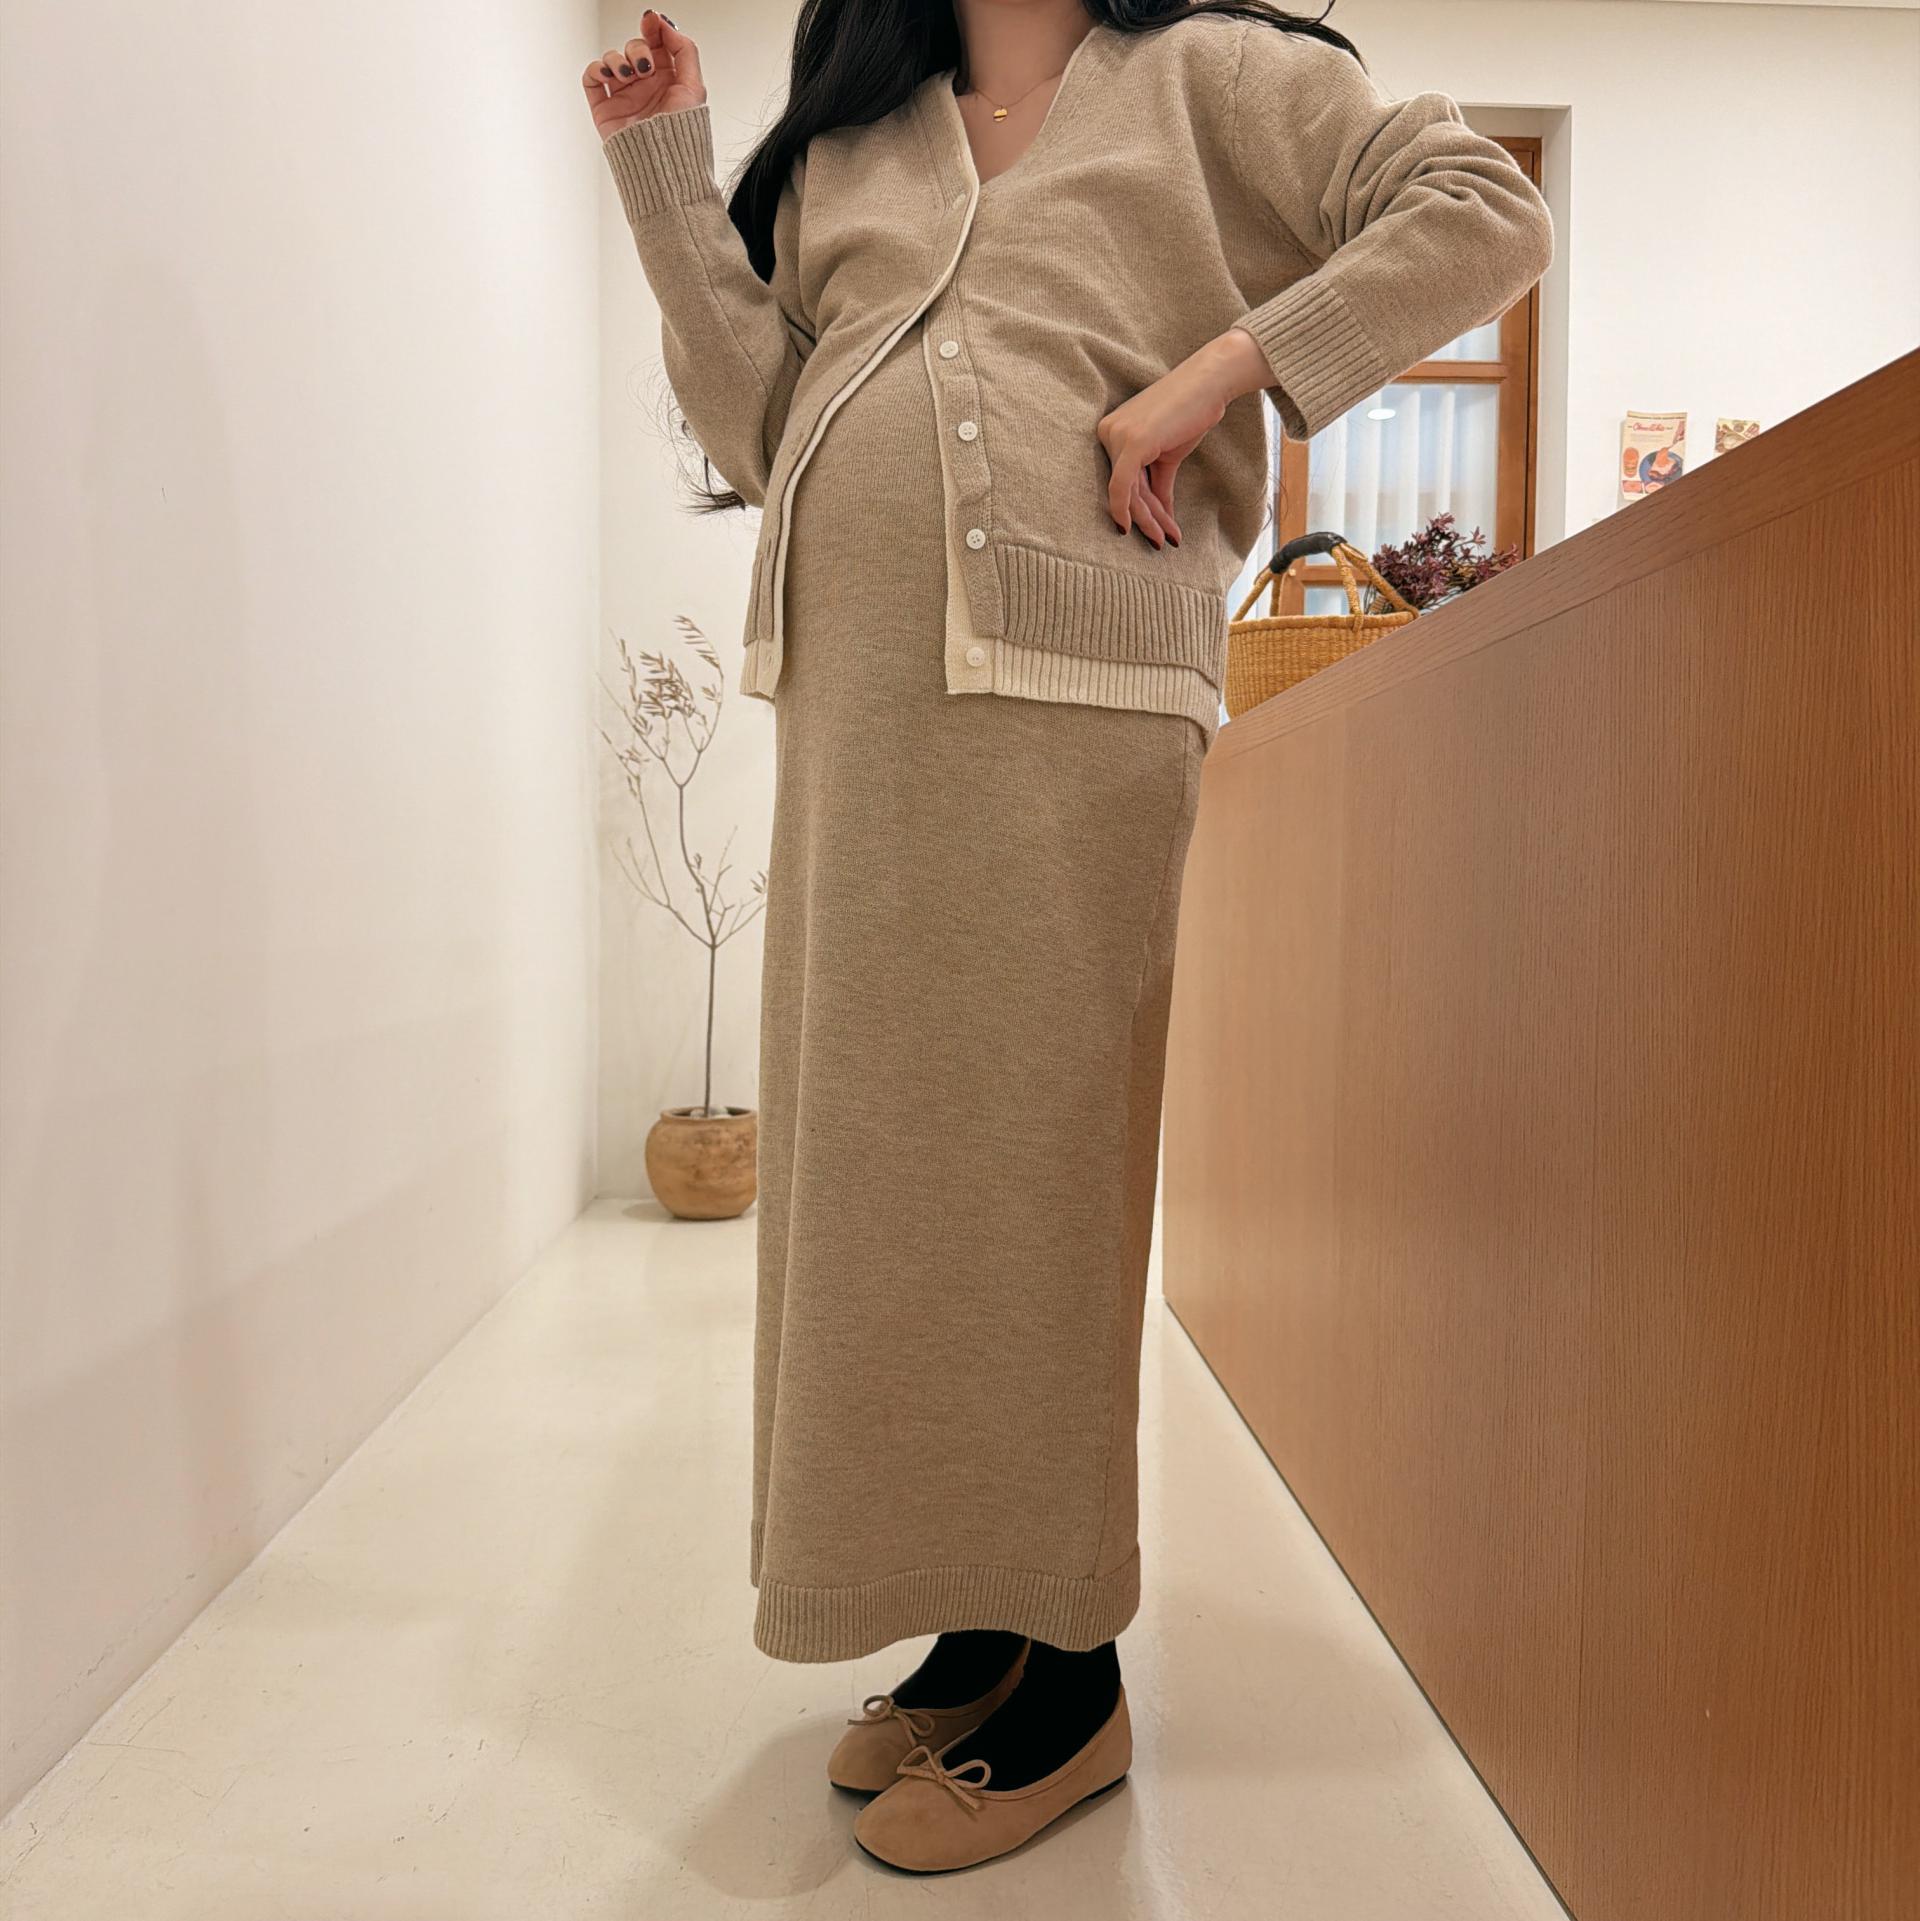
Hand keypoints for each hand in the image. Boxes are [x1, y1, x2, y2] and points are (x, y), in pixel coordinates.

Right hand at [581, 9, 705, 140]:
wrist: (661, 166)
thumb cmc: (682, 136)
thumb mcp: (695, 87)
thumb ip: (685, 50)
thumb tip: (665, 24)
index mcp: (668, 80)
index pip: (657, 44)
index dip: (653, 28)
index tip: (650, 22)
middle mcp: (645, 86)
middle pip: (634, 47)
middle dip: (638, 49)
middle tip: (645, 66)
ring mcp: (624, 95)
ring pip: (612, 58)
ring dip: (618, 58)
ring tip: (629, 76)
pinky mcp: (605, 106)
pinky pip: (592, 76)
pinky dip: (596, 68)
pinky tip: (609, 75)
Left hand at [1096, 327, 1273, 546]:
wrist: (1210, 381)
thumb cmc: (1191, 411)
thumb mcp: (1169, 454)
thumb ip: (1158, 484)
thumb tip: (1160, 515)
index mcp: (1111, 432)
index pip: (1124, 481)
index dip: (1141, 510)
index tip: (1156, 532)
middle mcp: (1107, 432)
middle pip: (1125, 489)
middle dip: (1146, 519)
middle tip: (1162, 542)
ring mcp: (1117, 436)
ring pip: (1128, 493)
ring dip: (1151, 520)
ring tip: (1168, 539)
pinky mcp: (1131, 443)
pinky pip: (1123, 488)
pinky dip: (1133, 512)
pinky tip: (1150, 531)